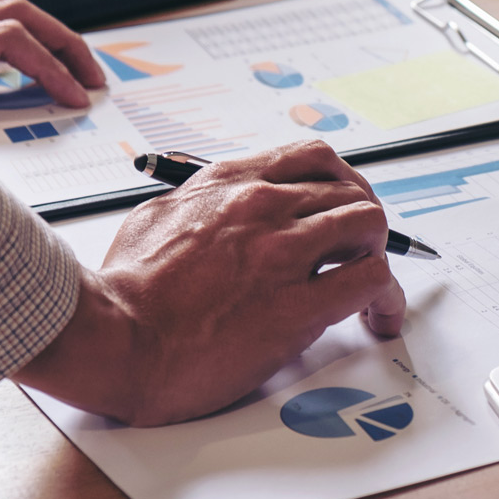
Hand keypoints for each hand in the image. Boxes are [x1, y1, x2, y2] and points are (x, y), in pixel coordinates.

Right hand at [14, 141, 405, 425]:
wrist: (114, 339)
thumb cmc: (123, 290)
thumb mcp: (155, 218)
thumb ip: (195, 202)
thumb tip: (212, 205)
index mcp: (230, 182)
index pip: (312, 158)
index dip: (339, 185)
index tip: (341, 210)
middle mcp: (263, 205)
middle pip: (350, 189)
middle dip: (365, 220)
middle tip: (364, 251)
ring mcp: (283, 253)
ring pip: (369, 223)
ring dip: (379, 252)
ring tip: (374, 285)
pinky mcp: (297, 306)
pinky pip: (369, 280)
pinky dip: (384, 295)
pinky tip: (376, 315)